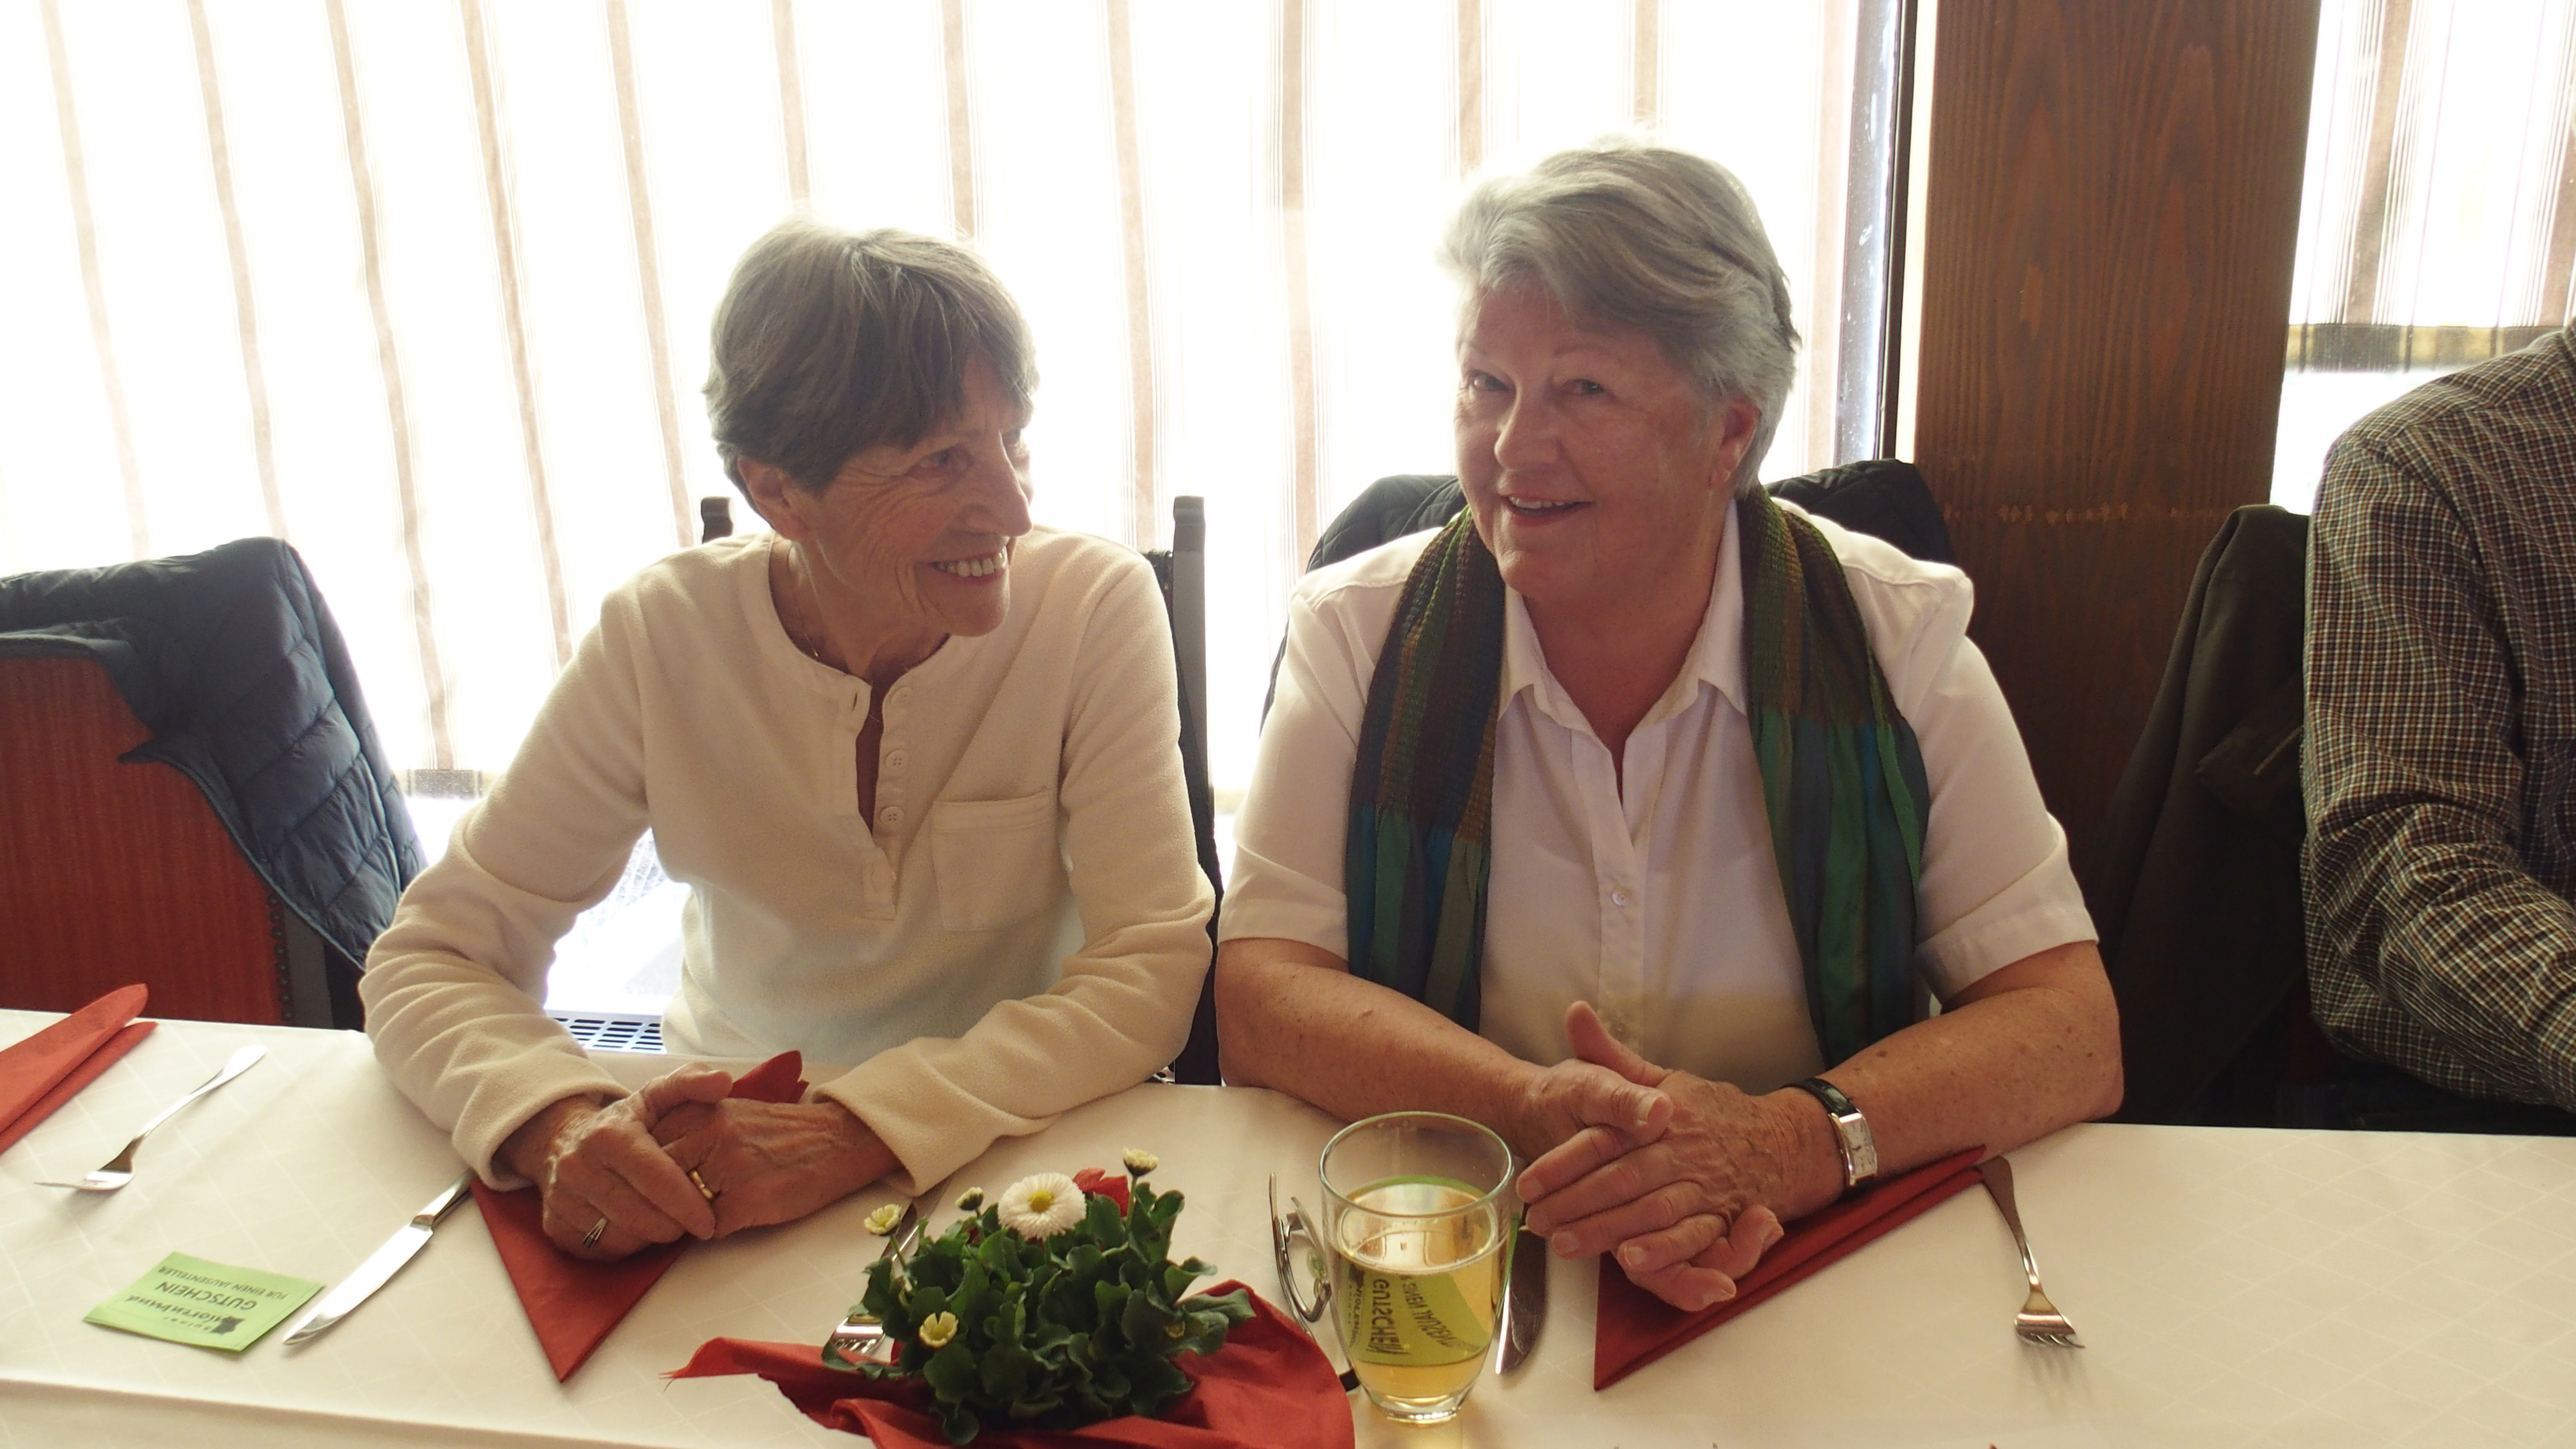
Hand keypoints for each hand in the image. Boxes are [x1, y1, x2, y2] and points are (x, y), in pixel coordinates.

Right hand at [500, 1064, 732, 1260]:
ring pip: (620, 1238)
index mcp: (608, 1136)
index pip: (658, 1180)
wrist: (566, 1140)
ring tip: (666, 1222)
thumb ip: (691, 1084)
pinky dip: (626, 1246)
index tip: (708, 1220)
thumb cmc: (625, 1123)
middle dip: (673, 1225)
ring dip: (650, 1237)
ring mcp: (562, 1199)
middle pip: (639, 1216)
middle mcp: (578, 1167)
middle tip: (690, 1223)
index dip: (688, 1205)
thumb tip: (722, 1082)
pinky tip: (638, 1228)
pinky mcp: (555, 1226)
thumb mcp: (656, 1096)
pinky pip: (600, 1250)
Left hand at [650, 1095, 896, 1237]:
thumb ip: (686, 1132)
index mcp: (700, 1110)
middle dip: (656, 1201)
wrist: (837, 1140)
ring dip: (683, 1219)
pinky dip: (717, 1230)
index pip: (644, 1150)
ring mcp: (727, 1167)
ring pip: (677, 1208)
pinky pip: (710, 1229)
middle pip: (654, 1180)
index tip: (646, 1187)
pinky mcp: (747, 1200)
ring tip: (704, 1213)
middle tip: (669, 1209)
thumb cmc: (779, 1132)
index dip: (642, 1175)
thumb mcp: (726, 1112)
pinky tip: (737, 1216)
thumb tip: (642, 1170)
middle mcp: (709, 1133)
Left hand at [1518, 1003, 1797, 1310]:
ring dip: (1607, 1230)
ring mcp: (1704, 1185)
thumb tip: (1574, 1012)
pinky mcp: (1722, 1217)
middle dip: (1575, 1204)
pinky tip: (1631, 1259)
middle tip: (1536, 1223)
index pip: (1604, 1140)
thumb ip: (1612, 1056)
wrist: (1780, 1141)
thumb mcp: (1661, 1077)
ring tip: (1565, 1244)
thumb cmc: (1708, 1111)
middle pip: (1622, 1179)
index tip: (1528, 1184)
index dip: (1563, 1164)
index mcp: (1661, 1114)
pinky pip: (1693, 1236)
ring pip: (1650, 1210)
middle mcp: (1681, 1150)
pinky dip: (1663, 1249)